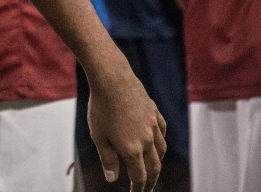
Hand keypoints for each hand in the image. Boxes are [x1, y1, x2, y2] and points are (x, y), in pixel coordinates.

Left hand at [86, 64, 166, 191]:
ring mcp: (152, 126)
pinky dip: (161, 141)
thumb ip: (107, 159)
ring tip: (153, 168)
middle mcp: (146, 140)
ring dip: (157, 162)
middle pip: (154, 167)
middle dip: (151, 181)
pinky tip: (157, 142)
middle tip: (146, 188)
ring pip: (161, 150)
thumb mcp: (98, 136)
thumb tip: (113, 178)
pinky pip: (162, 131)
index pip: (139, 176)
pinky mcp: (154, 112)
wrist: (112, 79)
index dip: (139, 188)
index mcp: (132, 149)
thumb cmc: (101, 107)